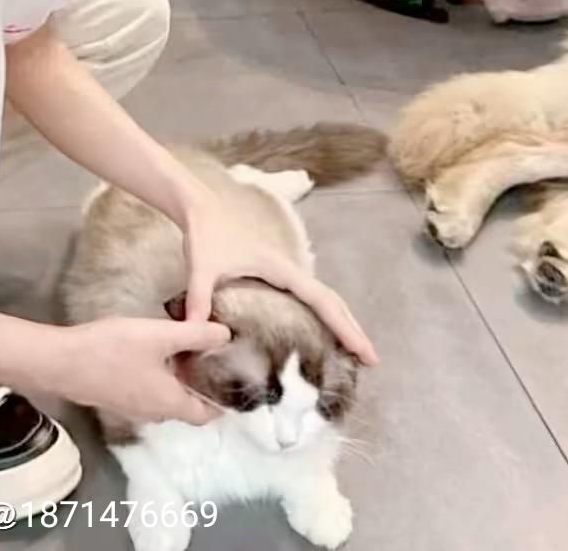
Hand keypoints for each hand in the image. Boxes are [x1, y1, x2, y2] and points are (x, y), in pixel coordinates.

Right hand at [49, 317, 230, 424]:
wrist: (61, 361)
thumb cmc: (114, 350)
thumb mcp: (159, 335)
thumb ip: (195, 335)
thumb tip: (226, 336)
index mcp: (170, 403)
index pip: (206, 414)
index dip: (221, 399)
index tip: (228, 374)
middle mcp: (154, 413)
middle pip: (185, 404)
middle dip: (197, 381)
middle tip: (206, 351)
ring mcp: (131, 408)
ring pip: (164, 396)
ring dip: (175, 377)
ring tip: (180, 345)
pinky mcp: (115, 398)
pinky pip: (145, 391)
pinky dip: (156, 376)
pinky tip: (150, 350)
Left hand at [181, 182, 378, 365]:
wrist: (200, 207)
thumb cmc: (205, 232)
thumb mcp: (201, 266)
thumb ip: (198, 298)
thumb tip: (196, 331)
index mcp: (280, 268)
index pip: (322, 300)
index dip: (345, 326)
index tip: (365, 351)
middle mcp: (288, 270)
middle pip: (330, 301)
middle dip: (351, 328)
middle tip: (370, 360)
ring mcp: (283, 271)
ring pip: (320, 298)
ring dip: (339, 321)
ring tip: (354, 352)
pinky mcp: (274, 273)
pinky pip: (306, 297)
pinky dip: (321, 314)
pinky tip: (319, 332)